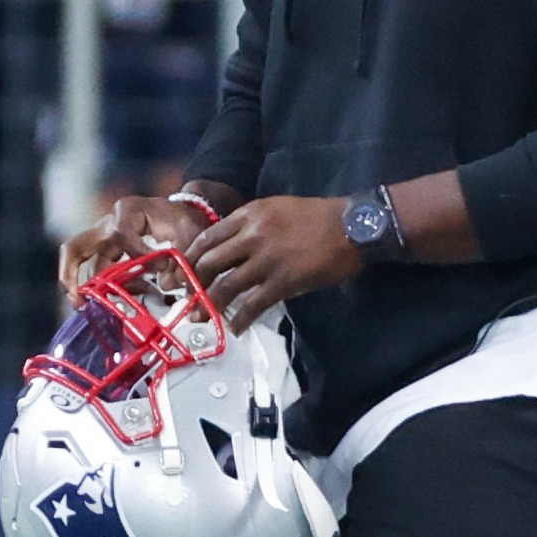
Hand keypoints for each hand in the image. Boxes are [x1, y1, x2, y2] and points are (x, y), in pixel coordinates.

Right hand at [61, 195, 211, 293]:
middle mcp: (108, 222)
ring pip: (76, 256)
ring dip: (74, 281)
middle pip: (78, 245)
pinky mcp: (104, 248)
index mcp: (129, 210)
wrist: (180, 214)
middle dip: (73, 273)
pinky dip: (88, 282)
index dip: (139, 255)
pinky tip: (92, 301)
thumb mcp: (191, 233)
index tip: (160, 267)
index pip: (122, 236)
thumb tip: (165, 284)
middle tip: (78, 298)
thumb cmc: (183, 220)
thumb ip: (182, 257)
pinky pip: (87, 264)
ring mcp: (102, 236)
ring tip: (80, 304)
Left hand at [188, 196, 363, 331]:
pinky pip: (253, 304)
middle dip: (194, 284)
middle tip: (189, 298)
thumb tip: (232, 248)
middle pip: (210, 263)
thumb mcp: (277, 209)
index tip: (184, 274)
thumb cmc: (318, 217)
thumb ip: (252, 224)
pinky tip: (235, 328)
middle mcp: (253, 236)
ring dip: (210, 304)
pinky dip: (240, 319)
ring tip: (203, 317)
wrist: (352, 227)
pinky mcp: (284, 281)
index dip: (190, 259)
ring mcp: (267, 260)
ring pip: (226, 286)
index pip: (207, 238)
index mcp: (249, 215)